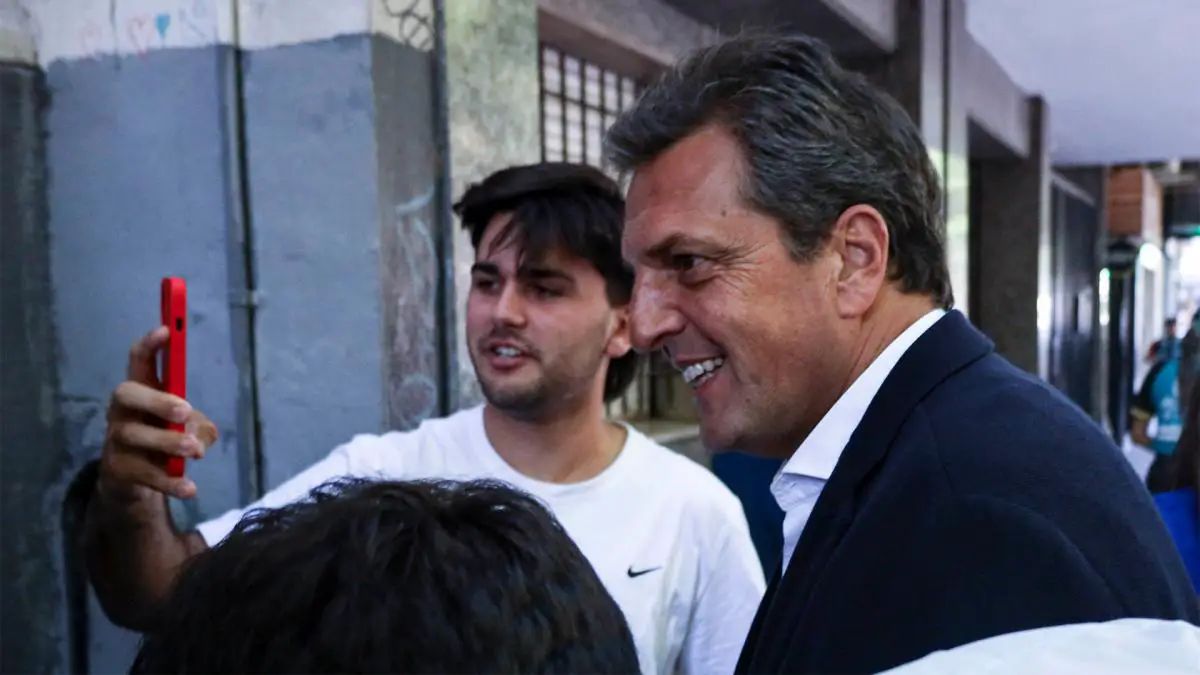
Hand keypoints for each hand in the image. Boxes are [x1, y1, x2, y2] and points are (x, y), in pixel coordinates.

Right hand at [99, 327, 217, 499]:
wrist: (134, 481)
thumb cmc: (163, 439)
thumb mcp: (187, 428)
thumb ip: (198, 426)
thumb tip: (201, 436)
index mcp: (141, 391)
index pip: (139, 361)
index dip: (150, 344)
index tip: (167, 330)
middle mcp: (122, 411)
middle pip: (127, 394)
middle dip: (156, 400)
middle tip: (186, 410)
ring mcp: (116, 440)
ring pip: (136, 436)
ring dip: (168, 443)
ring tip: (196, 451)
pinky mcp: (119, 470)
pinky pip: (144, 475)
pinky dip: (170, 482)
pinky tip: (190, 488)